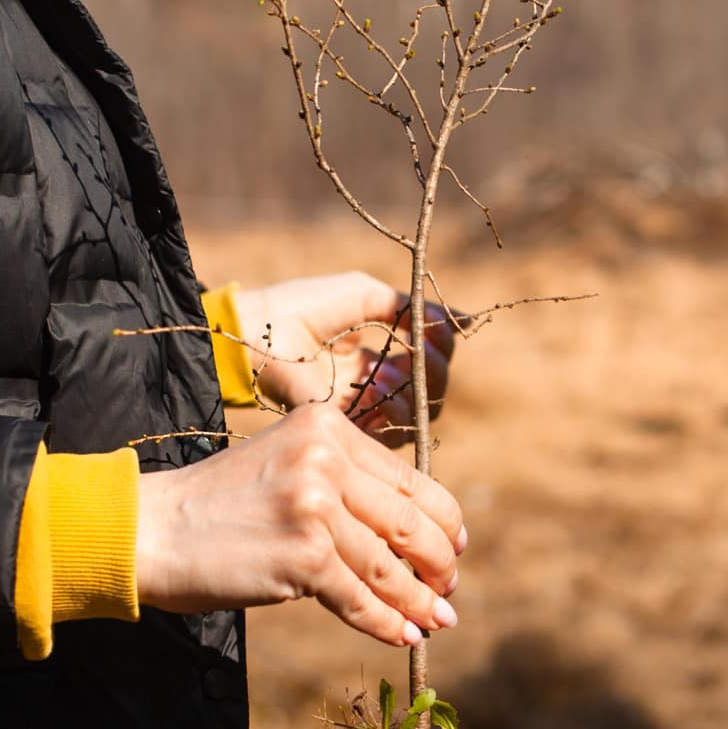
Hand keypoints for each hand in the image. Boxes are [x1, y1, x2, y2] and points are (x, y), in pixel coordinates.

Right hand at [135, 404, 468, 644]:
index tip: (455, 545)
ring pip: (390, 565)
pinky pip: (361, 598)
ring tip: (438, 619)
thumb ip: (341, 480)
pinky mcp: (302, 555)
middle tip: (448, 587)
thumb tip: (412, 532)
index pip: (408, 478)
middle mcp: (325, 459)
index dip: (442, 517)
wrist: (154, 529)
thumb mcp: (285, 463)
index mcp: (327, 427)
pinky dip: (387, 621)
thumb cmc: (219, 504)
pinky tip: (405, 635)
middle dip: (440, 561)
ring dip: (421, 599)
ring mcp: (315, 506)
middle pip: (412, 519)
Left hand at [229, 273, 457, 446]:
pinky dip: (396, 407)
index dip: (441, 347)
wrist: (260, 331)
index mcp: (379, 357)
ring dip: (416, 389)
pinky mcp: (349, 431)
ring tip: (391, 369)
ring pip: (419, 415)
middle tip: (419, 352)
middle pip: (432, 393)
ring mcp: (364, 413)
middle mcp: (376, 389)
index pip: (431, 363)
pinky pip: (393, 432)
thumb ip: (414, 310)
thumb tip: (467, 320)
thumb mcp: (367, 296)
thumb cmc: (303, 307)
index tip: (435, 327)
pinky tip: (380, 383)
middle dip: (434, 372)